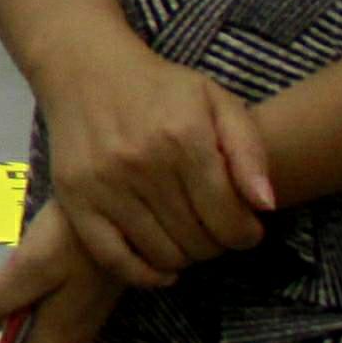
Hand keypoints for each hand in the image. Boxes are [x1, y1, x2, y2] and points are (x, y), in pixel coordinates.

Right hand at [39, 34, 276, 286]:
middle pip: (199, 243)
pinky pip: (114, 259)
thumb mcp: (216, 100)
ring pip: (162, 255)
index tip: (245, 227)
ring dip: (185, 257)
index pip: (230, 221)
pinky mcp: (75, 198)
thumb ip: (249, 150)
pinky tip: (161, 266)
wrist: (84, 68)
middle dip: (218, 244)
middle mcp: (142, 163)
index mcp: (183, 137)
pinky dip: (144, 274)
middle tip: (215, 228)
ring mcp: (104, 184)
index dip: (246, 234)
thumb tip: (266, 206)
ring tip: (188, 236)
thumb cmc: (159, 87)